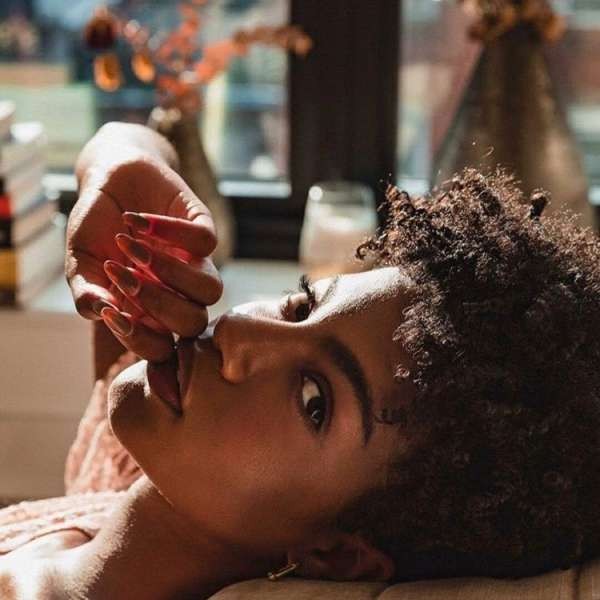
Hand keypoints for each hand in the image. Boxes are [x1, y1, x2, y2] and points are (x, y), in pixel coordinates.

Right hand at [66, 129, 221, 360]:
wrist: (108, 182)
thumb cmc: (96, 229)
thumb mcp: (81, 262)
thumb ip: (86, 291)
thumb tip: (101, 313)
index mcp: (150, 311)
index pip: (162, 347)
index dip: (141, 340)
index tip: (112, 313)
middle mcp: (179, 293)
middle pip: (192, 324)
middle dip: (158, 304)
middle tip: (121, 273)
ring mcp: (195, 263)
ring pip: (211, 289)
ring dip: (170, 271)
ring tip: (130, 246)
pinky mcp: (202, 229)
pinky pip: (204, 242)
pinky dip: (171, 232)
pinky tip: (137, 220)